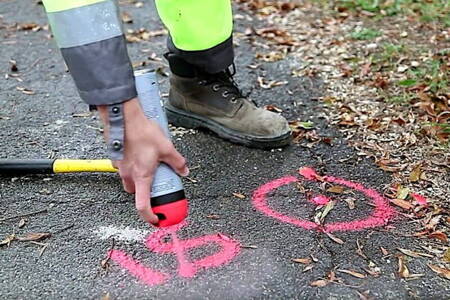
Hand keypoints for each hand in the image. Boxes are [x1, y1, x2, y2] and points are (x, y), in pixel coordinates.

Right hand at [98, 98, 188, 223]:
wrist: (124, 117)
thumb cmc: (143, 132)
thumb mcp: (167, 148)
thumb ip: (177, 162)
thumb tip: (184, 170)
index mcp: (141, 177)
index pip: (142, 205)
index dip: (149, 216)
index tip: (157, 219)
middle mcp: (128, 175)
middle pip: (136, 192)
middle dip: (146, 191)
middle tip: (158, 183)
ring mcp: (120, 166)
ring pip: (130, 179)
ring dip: (140, 177)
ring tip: (151, 164)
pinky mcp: (116, 157)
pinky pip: (125, 167)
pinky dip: (133, 165)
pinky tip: (141, 153)